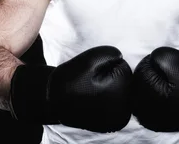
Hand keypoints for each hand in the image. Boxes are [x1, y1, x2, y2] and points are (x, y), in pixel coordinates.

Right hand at [10, 45, 132, 132]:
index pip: (124, 68)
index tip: (92, 73)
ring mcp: (117, 121)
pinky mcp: (110, 124)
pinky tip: (93, 98)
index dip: (107, 65)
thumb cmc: (72, 78)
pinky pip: (114, 104)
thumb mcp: (93, 58)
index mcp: (121, 94)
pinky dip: (106, 99)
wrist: (52, 100)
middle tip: (91, 81)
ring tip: (91, 89)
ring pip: (121, 93)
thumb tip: (122, 59)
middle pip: (125, 82)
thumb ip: (113, 54)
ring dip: (110, 88)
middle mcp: (123, 112)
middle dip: (112, 77)